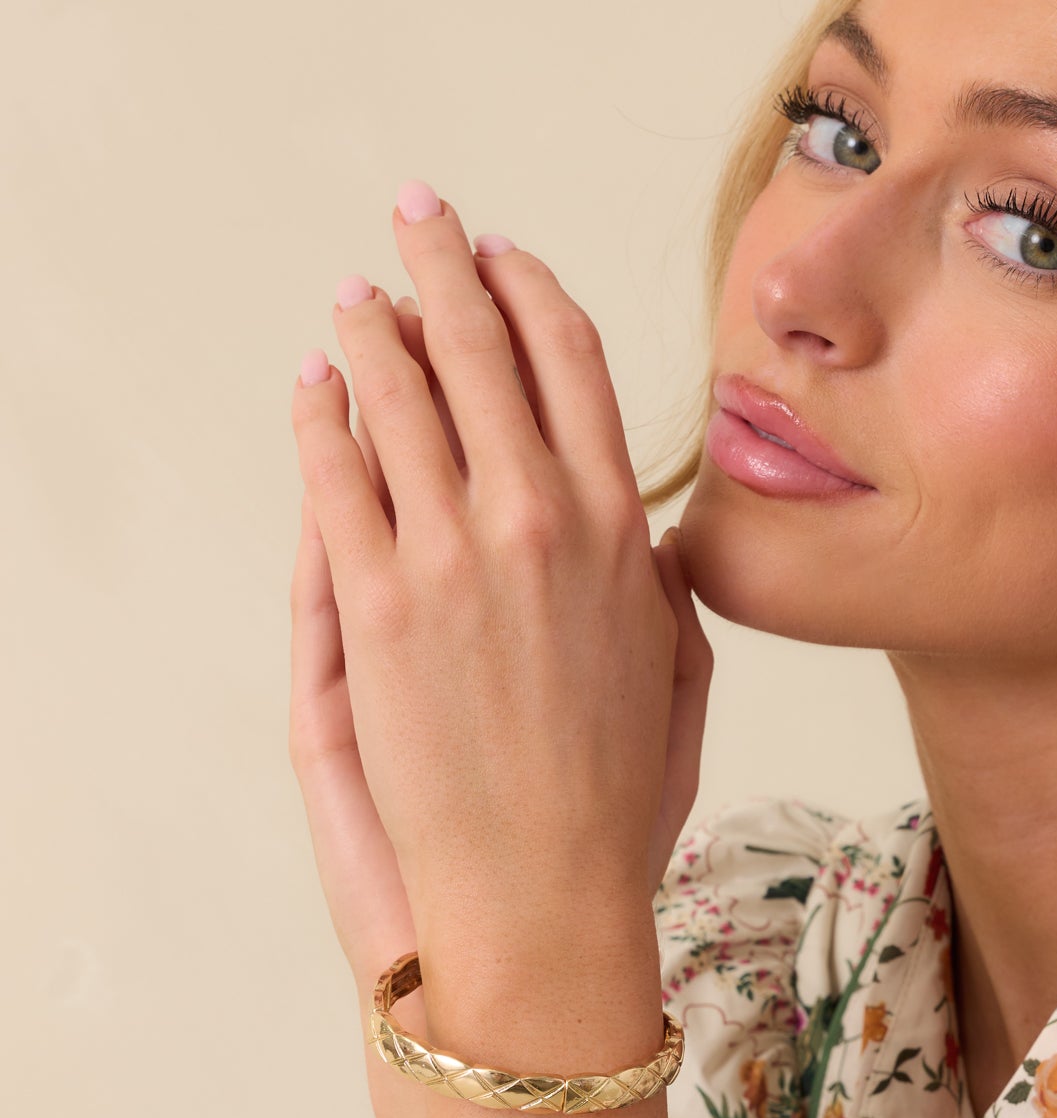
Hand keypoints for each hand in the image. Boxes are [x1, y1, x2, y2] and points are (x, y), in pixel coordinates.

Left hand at [289, 186, 712, 984]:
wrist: (543, 888)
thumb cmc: (613, 802)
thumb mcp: (676, 681)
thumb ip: (668, 592)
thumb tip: (653, 535)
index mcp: (621, 529)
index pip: (571, 359)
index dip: (528, 290)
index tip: (502, 259)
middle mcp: (542, 519)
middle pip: (480, 347)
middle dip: (441, 265)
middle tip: (416, 222)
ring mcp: (455, 556)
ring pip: (399, 394)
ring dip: (370, 328)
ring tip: (353, 299)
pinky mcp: (379, 604)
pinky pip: (335, 477)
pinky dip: (318, 418)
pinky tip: (311, 390)